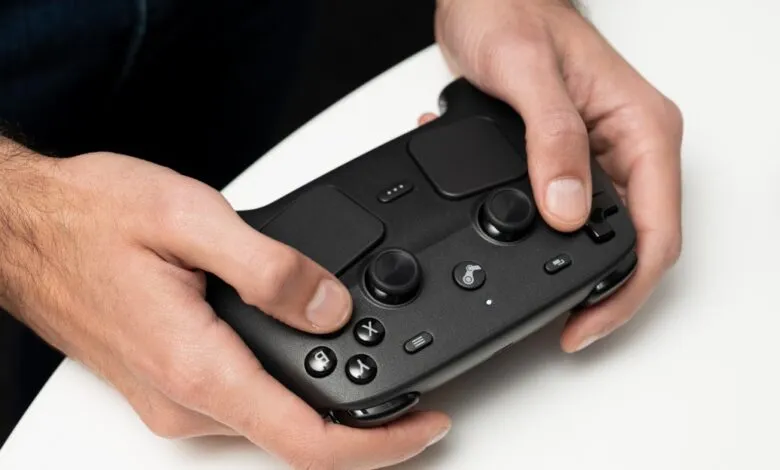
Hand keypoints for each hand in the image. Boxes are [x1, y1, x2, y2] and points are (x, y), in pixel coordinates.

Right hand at [0, 148, 449, 468]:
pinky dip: (291, 385)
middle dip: (365, 423)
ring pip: (273, 419)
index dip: (379, 443)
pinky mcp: (170, 382)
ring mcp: (176, 397)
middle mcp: (186, 398)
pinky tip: (309, 350)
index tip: (427, 423)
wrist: (28, 228)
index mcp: (198, 364)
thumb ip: (270, 268)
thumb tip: (330, 305)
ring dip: (328, 403)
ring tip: (369, 362)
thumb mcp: (190, 219)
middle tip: (411, 393)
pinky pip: (247, 400)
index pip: (306, 438)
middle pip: (297, 438)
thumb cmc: (90, 218)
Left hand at [432, 0, 682, 350]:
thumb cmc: (508, 12)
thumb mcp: (527, 73)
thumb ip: (551, 141)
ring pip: (599, 234)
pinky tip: (509, 239)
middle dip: (602, 290)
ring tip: (537, 293)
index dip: (625, 286)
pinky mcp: (568, 157)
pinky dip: (539, 232)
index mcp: (640, 126)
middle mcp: (628, 143)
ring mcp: (599, 153)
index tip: (587, 320)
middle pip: (635, 242)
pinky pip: (566, 209)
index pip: (655, 227)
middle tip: (567, 325)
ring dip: (568, 266)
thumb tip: (566, 211)